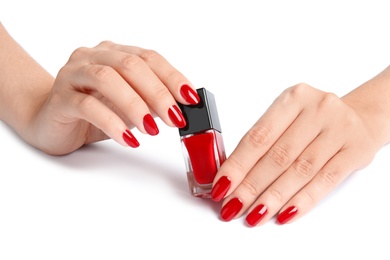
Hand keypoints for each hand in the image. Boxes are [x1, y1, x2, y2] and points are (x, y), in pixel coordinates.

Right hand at [29, 41, 199, 154]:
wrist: (49, 122)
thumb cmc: (92, 111)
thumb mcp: (127, 105)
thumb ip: (149, 102)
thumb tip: (180, 110)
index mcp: (113, 52)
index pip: (148, 57)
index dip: (172, 77)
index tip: (190, 99)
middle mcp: (92, 56)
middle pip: (130, 65)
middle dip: (157, 93)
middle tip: (175, 117)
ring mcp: (73, 75)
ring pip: (107, 79)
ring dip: (135, 105)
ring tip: (152, 129)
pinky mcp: (60, 98)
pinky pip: (88, 107)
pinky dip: (113, 123)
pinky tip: (128, 138)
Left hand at [210, 80, 389, 225]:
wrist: (359, 117)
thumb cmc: (313, 120)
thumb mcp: (287, 118)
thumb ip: (263, 142)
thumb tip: (232, 175)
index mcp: (293, 98)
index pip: (258, 137)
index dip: (238, 165)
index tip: (222, 186)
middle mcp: (317, 109)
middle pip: (277, 156)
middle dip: (251, 186)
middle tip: (233, 206)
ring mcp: (340, 129)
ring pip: (299, 171)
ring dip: (273, 197)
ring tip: (254, 214)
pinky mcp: (356, 150)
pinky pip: (325, 181)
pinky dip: (302, 200)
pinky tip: (284, 214)